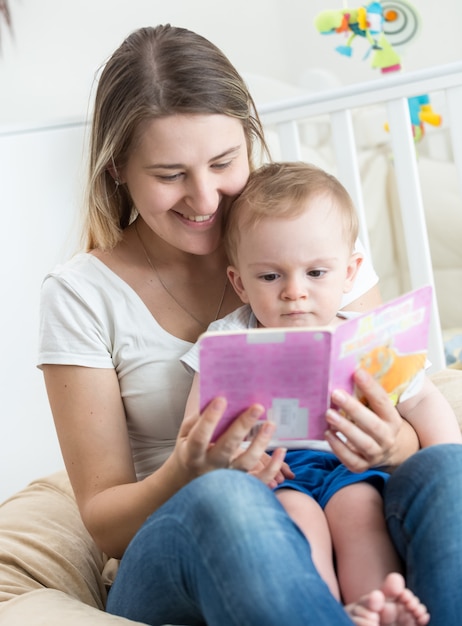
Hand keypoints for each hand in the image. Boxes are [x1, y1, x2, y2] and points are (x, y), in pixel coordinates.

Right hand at [172, 397, 287, 485]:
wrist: (188, 483)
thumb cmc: (189, 450)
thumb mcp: (185, 434)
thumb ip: (198, 417)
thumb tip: (212, 391)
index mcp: (192, 453)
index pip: (200, 436)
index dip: (210, 418)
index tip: (222, 399)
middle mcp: (209, 466)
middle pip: (226, 447)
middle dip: (242, 426)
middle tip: (257, 406)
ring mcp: (225, 479)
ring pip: (245, 462)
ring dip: (260, 443)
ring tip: (271, 423)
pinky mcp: (239, 486)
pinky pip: (259, 479)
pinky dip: (273, 467)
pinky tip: (281, 451)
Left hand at [324, 369, 407, 472]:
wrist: (391, 453)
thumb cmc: (379, 423)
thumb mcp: (380, 410)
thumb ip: (368, 395)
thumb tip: (351, 368)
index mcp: (393, 420)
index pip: (383, 402)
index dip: (371, 387)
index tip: (357, 373)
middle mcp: (387, 438)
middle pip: (372, 425)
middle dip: (353, 409)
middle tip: (335, 394)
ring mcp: (376, 454)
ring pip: (362, 443)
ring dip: (345, 428)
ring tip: (329, 414)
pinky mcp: (363, 465)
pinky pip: (351, 459)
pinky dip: (338, 448)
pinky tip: (328, 434)